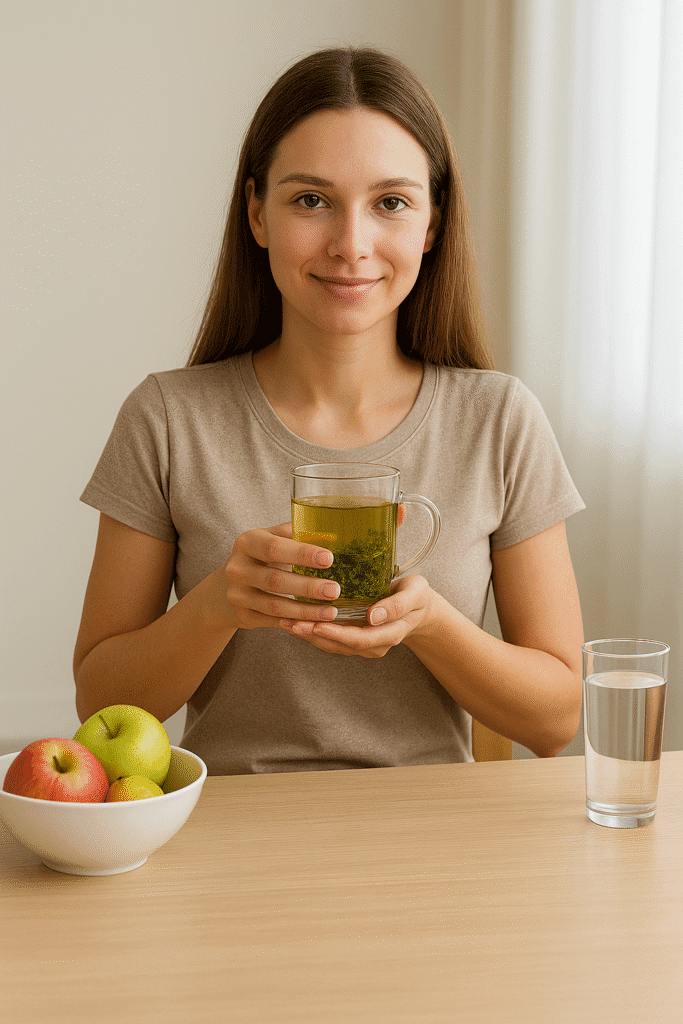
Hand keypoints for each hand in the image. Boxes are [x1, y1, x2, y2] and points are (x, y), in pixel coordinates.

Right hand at [215, 522, 340, 630]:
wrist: (229, 585)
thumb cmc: (262, 557)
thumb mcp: (273, 539)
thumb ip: (299, 535)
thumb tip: (333, 537)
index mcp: (248, 542)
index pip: (275, 548)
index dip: (302, 554)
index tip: (328, 559)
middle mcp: (237, 568)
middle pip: (275, 580)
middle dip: (308, 587)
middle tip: (334, 590)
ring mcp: (237, 595)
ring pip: (275, 606)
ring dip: (305, 610)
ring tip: (331, 611)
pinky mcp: (242, 616)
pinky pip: (272, 621)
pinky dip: (295, 622)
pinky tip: (315, 622)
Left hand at [279, 574, 434, 657]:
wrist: (419, 609)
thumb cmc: (416, 595)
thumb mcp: (415, 594)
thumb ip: (397, 605)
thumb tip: (374, 616)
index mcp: (390, 634)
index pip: (360, 638)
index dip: (337, 634)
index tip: (318, 624)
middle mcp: (374, 645)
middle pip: (341, 645)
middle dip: (315, 635)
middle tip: (291, 623)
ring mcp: (363, 645)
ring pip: (332, 645)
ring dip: (309, 635)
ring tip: (285, 622)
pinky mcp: (354, 640)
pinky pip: (332, 640)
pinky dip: (313, 632)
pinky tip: (295, 621)